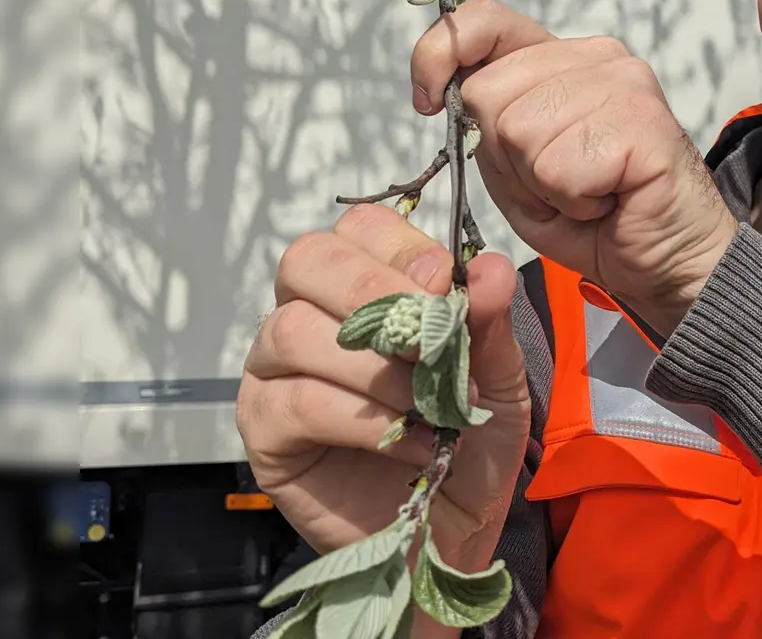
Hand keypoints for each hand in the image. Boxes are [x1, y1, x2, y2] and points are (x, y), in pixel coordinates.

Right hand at [236, 204, 530, 576]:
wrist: (449, 533)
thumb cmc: (466, 445)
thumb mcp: (497, 382)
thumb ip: (489, 324)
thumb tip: (491, 268)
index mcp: (359, 286)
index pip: (358, 228)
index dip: (400, 248)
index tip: (447, 286)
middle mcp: (303, 315)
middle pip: (307, 260)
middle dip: (377, 293)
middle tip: (430, 342)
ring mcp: (274, 372)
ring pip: (296, 331)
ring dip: (377, 368)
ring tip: (432, 407)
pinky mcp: (264, 430)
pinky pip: (298, 402)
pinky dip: (366, 421)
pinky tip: (414, 445)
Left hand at [411, 0, 738, 332]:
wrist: (671, 262)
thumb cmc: (597, 216)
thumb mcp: (518, 171)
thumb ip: (488, 125)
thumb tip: (451, 93)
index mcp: (560, 58)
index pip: (483, 21)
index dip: (439, 55)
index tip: (426, 101)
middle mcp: (595, 56)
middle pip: (488, 94)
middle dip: (506, 158)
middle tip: (556, 184)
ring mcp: (623, 84)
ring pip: (520, 132)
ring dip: (542, 185)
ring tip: (586, 194)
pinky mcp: (643, 123)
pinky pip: (561, 166)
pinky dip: (573, 200)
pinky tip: (607, 201)